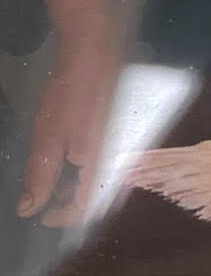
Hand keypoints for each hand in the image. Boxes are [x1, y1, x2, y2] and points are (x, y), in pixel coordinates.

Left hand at [17, 35, 119, 225]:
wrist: (95, 58)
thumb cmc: (69, 98)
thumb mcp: (46, 139)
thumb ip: (39, 177)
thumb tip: (28, 210)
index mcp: (98, 165)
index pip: (83, 207)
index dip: (60, 217)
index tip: (39, 216)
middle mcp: (114, 160)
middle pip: (95, 196)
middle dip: (68, 201)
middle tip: (42, 194)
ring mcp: (118, 146)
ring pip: (99, 179)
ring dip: (74, 184)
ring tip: (51, 173)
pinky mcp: (117, 134)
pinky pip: (102, 162)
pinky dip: (83, 168)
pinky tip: (67, 155)